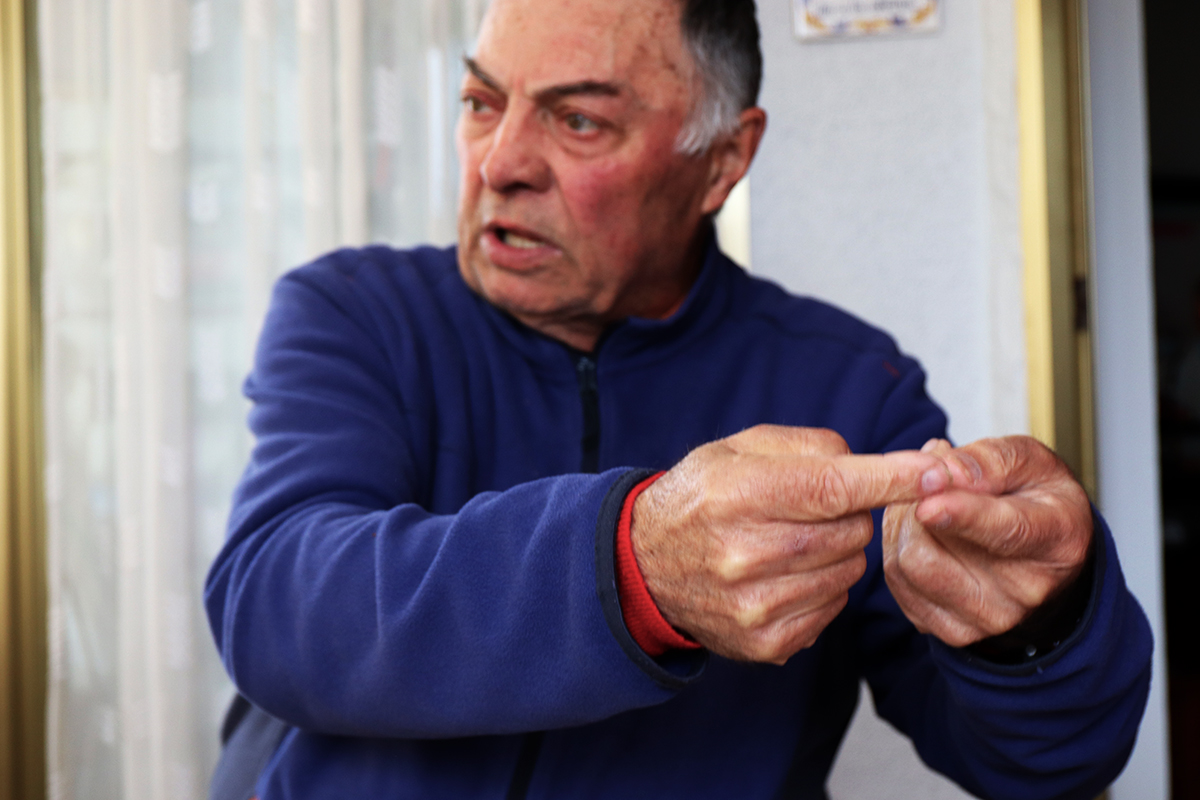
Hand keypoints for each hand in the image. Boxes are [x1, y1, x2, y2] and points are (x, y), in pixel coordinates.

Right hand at [631, 425, 948, 663]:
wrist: (643, 567)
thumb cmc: (700, 497)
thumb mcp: (739, 448)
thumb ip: (811, 446)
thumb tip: (875, 466)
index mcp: (739, 494)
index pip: (833, 487)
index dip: (891, 478)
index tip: (937, 472)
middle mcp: (745, 553)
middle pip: (851, 530)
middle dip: (847, 514)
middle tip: (807, 510)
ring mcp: (756, 605)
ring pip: (849, 571)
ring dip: (836, 552)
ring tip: (789, 542)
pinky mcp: (765, 641)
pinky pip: (834, 608)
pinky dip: (822, 588)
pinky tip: (783, 576)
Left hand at [882, 436, 1093, 647]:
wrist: (1044, 555)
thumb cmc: (1037, 499)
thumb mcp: (1031, 463)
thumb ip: (992, 460)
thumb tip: (947, 472)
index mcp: (1055, 539)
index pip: (1005, 530)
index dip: (962, 516)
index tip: (926, 503)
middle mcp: (1026, 589)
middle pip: (934, 551)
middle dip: (912, 503)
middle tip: (924, 475)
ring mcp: (989, 617)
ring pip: (907, 564)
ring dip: (900, 521)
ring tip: (923, 498)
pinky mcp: (954, 629)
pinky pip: (898, 582)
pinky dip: (896, 546)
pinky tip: (919, 529)